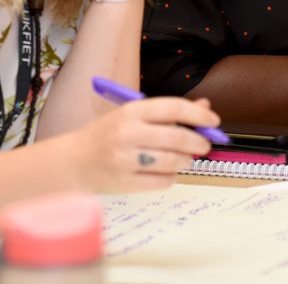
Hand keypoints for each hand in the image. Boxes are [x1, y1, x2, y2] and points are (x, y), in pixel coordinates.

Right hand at [69, 96, 220, 192]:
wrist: (73, 161)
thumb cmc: (108, 134)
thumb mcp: (133, 115)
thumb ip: (168, 112)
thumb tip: (205, 106)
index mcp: (131, 111)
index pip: (174, 108)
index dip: (199, 114)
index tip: (214, 120)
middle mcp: (127, 133)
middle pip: (178, 137)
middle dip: (199, 142)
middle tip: (205, 144)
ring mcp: (124, 159)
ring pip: (173, 161)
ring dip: (187, 160)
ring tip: (185, 158)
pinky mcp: (124, 183)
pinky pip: (162, 181)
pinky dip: (171, 177)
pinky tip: (167, 171)